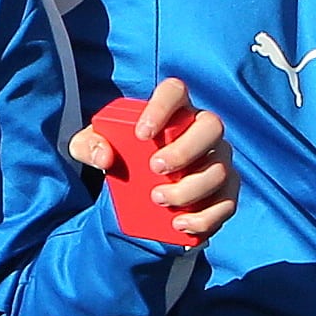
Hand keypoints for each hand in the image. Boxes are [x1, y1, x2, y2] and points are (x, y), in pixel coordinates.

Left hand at [67, 73, 234, 234]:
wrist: (136, 193)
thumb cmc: (120, 158)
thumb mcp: (92, 150)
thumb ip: (88, 145)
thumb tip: (104, 156)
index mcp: (173, 109)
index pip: (175, 91)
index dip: (162, 107)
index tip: (141, 134)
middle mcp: (203, 129)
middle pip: (211, 126)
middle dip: (185, 150)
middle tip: (154, 169)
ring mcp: (218, 159)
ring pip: (219, 169)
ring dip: (190, 188)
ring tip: (158, 200)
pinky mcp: (225, 191)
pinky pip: (227, 202)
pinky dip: (206, 217)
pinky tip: (180, 224)